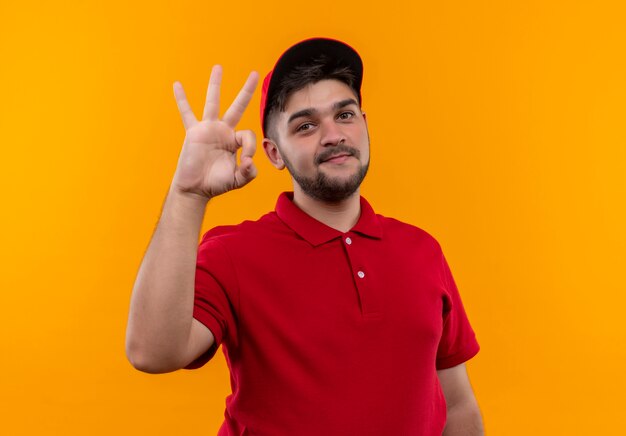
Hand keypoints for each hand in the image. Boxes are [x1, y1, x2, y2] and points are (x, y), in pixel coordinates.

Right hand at [171, 65, 258, 199]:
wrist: (196, 188)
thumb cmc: (216, 184)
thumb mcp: (238, 180)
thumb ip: (249, 173)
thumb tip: (249, 162)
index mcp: (236, 140)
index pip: (248, 134)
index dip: (250, 147)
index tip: (246, 161)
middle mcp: (223, 131)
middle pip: (237, 106)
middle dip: (247, 91)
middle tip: (256, 74)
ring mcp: (208, 129)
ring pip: (213, 102)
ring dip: (215, 84)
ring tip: (218, 67)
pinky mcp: (194, 132)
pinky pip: (186, 113)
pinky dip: (181, 99)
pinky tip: (177, 85)